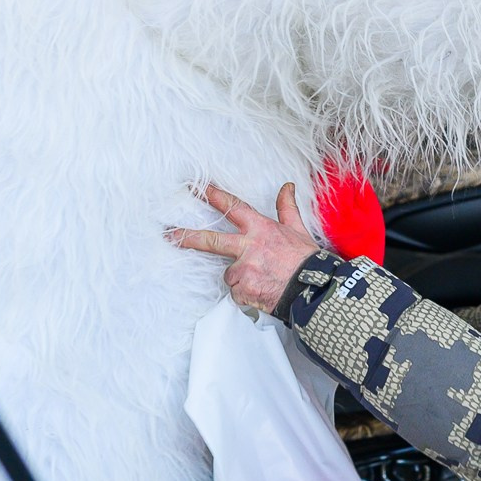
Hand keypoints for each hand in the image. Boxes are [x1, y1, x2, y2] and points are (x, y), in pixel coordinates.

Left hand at [170, 183, 318, 312]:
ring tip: (263, 280)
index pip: (233, 207)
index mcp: (260, 229)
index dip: (214, 196)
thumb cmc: (306, 260)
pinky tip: (262, 292)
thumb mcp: (298, 230)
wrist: (313, 290)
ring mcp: (244, 269)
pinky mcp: (243, 289)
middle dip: (186, 237)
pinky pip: (237, 292)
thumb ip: (287, 208)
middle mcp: (248, 247)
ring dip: (241, 278)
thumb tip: (287, 187)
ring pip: (230, 273)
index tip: (197, 187)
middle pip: (210, 240)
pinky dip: (246, 294)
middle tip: (168, 234)